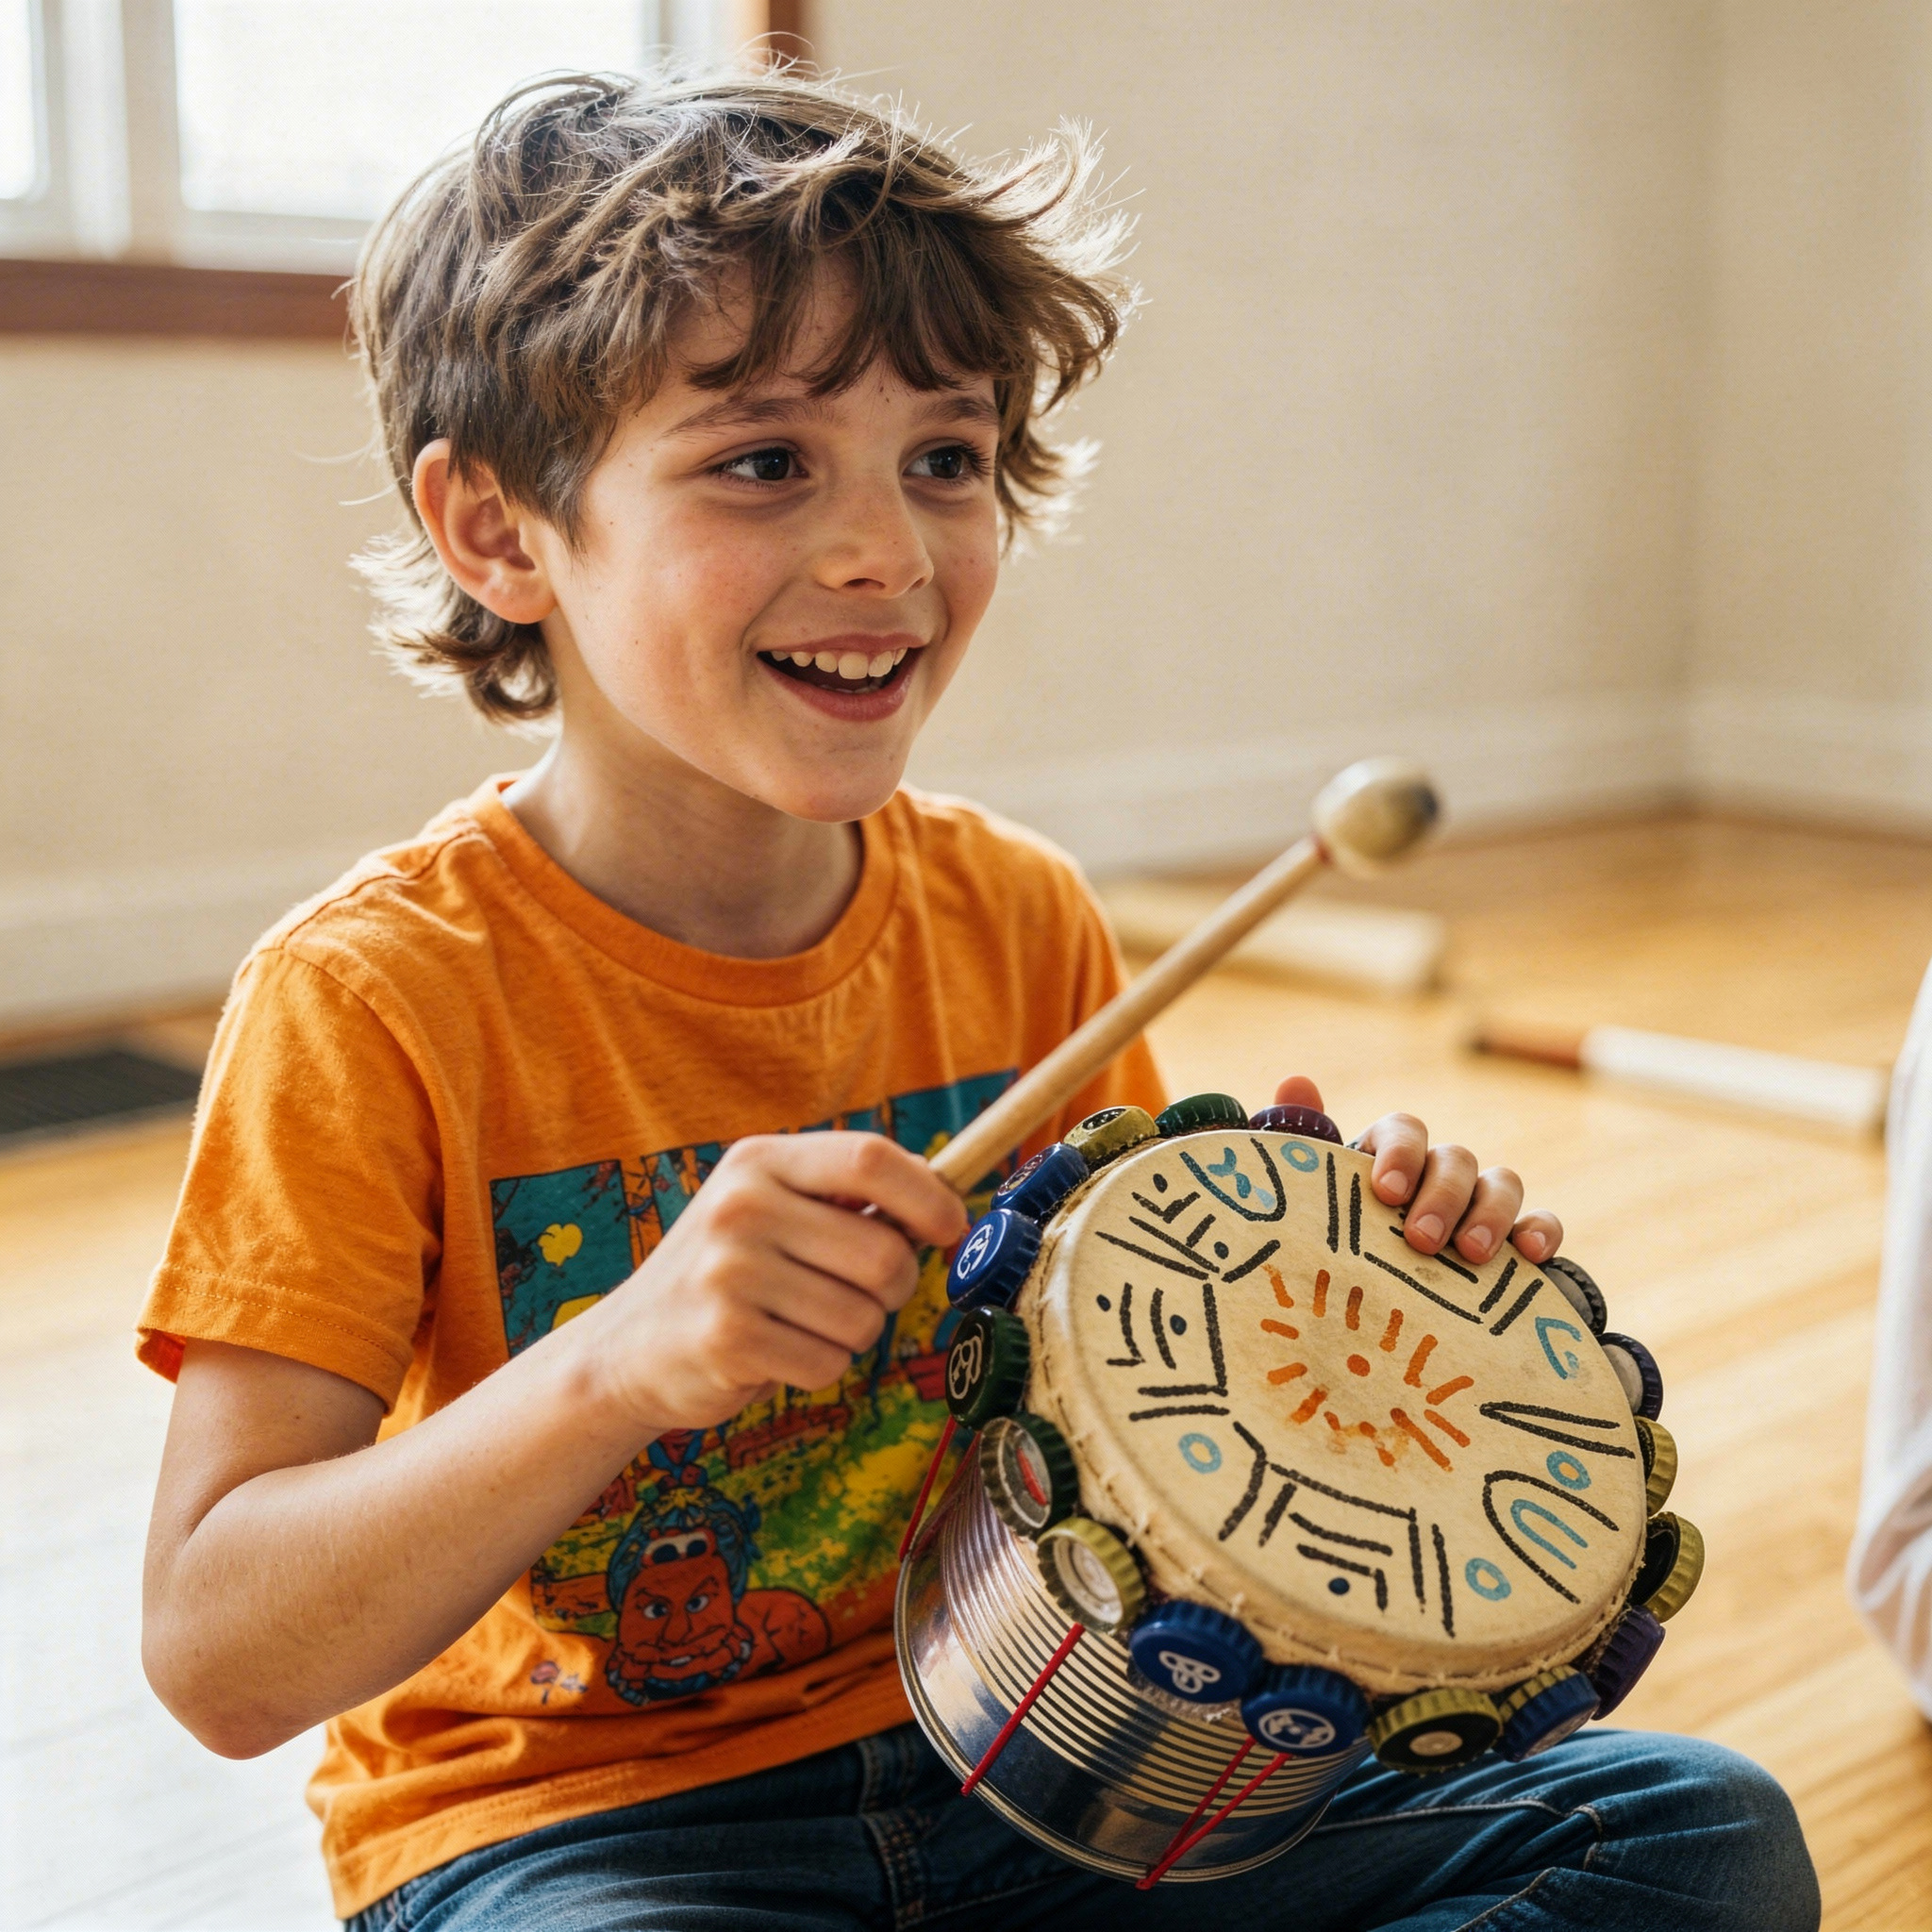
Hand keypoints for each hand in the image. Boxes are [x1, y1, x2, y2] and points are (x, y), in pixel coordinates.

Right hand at [572, 1132, 968, 1436]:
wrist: (628, 1346)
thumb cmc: (730, 1273)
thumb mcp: (772, 1207)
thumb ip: (847, 1196)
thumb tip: (947, 1195)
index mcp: (761, 1162)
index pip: (870, 1159)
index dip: (928, 1196)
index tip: (950, 1227)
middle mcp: (741, 1207)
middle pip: (884, 1253)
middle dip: (895, 1287)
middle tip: (861, 1294)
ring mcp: (729, 1272)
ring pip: (864, 1318)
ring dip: (852, 1334)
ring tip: (801, 1323)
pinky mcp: (726, 1338)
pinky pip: (828, 1364)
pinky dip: (818, 1369)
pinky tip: (774, 1354)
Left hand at [1273, 1076, 1561, 1265]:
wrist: (1367, 1315)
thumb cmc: (1335, 1250)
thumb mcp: (1313, 1203)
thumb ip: (1303, 1147)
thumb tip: (1295, 1081)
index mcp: (1388, 1158)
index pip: (1403, 1129)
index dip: (1400, 1153)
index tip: (1387, 1193)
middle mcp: (1437, 1174)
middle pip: (1454, 1158)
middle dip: (1442, 1195)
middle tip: (1422, 1240)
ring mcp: (1480, 1205)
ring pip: (1501, 1183)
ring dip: (1490, 1213)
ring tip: (1472, 1255)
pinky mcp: (1516, 1244)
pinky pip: (1541, 1221)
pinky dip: (1540, 1230)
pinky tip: (1531, 1256)